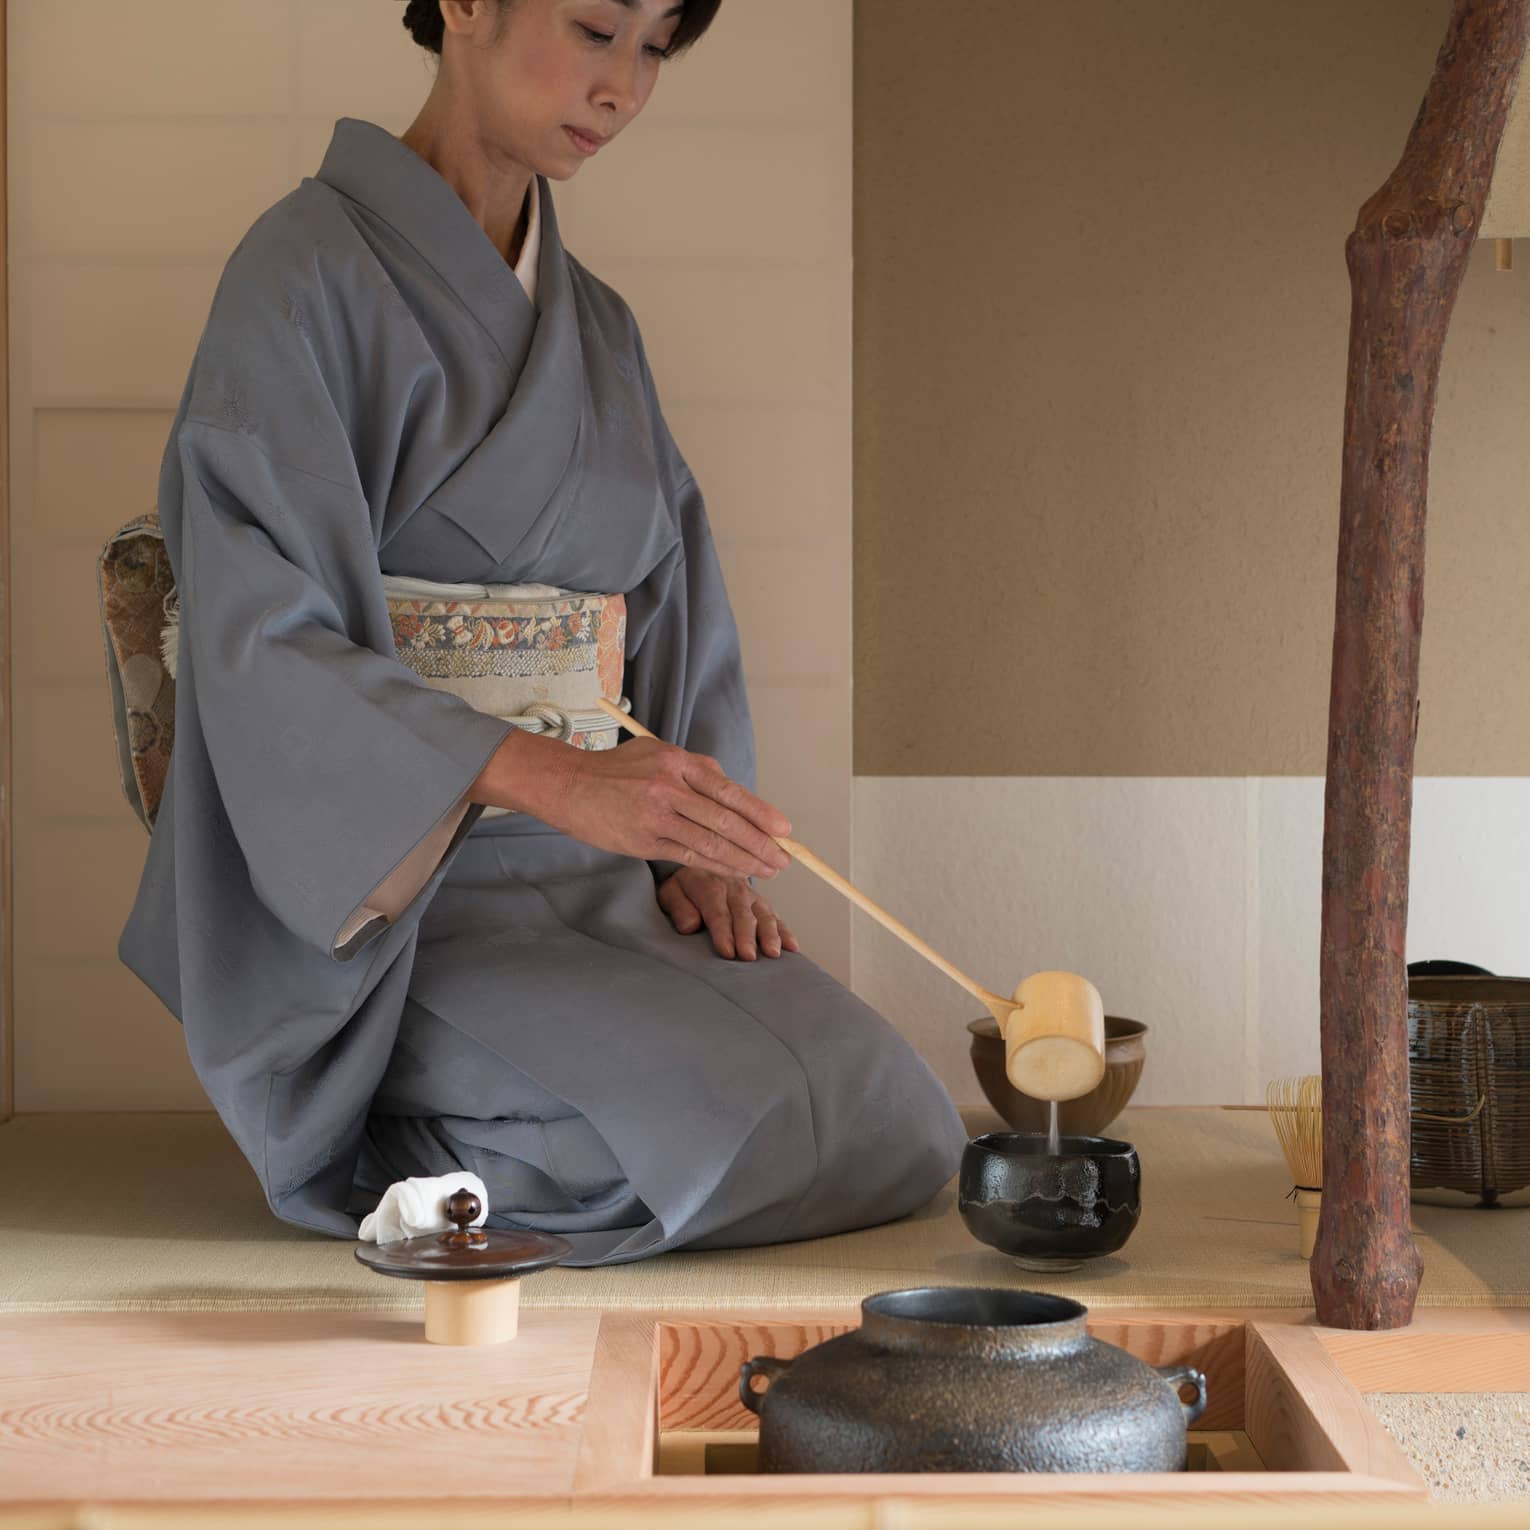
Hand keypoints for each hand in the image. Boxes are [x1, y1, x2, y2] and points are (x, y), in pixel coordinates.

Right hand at [474, 731, 792, 880]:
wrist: (569, 785)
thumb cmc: (618, 770)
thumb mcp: (657, 754)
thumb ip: (695, 771)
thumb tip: (735, 796)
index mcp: (677, 761)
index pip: (728, 791)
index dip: (760, 813)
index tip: (784, 829)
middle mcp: (669, 787)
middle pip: (725, 820)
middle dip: (760, 843)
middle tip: (784, 858)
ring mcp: (656, 816)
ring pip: (710, 842)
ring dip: (744, 860)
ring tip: (768, 871)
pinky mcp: (644, 840)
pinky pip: (688, 857)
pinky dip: (716, 867)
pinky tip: (735, 874)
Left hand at [658, 866, 799, 959]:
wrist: (700, 867)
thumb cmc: (683, 889)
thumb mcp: (669, 893)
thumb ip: (678, 907)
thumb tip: (690, 925)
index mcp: (707, 883)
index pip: (717, 911)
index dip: (723, 932)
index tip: (727, 952)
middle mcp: (733, 887)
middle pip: (742, 914)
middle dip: (746, 936)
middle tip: (749, 957)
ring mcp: (750, 895)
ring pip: (763, 914)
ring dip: (770, 934)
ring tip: (773, 953)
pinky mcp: (761, 903)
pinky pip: (776, 916)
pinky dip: (785, 931)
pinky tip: (793, 947)